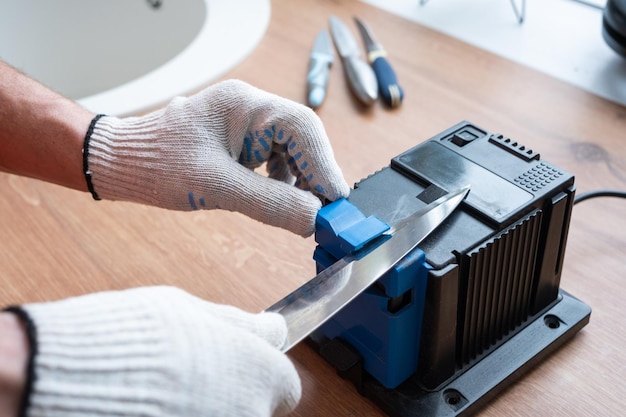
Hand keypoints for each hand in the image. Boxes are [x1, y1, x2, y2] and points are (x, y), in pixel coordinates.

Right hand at [18, 286, 300, 416]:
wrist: (70, 377)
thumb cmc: (137, 336)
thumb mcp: (193, 311)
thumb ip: (240, 326)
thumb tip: (273, 328)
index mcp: (261, 373)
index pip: (285, 384)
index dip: (261, 372)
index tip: (241, 363)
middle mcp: (250, 414)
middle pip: (256, 407)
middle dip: (233, 392)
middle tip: (195, 375)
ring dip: (208, 408)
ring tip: (167, 392)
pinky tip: (156, 409)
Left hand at [85, 80, 349, 236]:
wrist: (122, 164)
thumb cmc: (157, 165)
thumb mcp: (215, 187)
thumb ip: (269, 202)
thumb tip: (314, 219)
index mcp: (244, 105)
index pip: (302, 128)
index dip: (325, 165)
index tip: (337, 202)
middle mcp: (251, 109)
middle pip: (303, 139)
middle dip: (316, 176)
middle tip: (327, 214)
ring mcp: (248, 124)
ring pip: (294, 151)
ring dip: (303, 182)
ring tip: (306, 212)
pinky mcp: (243, 142)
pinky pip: (278, 160)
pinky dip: (286, 183)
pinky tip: (283, 201)